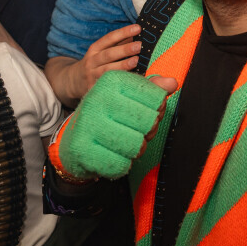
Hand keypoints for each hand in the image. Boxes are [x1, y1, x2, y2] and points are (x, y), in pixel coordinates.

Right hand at [55, 71, 176, 179]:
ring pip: (136, 145)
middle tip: (137, 131)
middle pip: (149, 122)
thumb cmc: (108, 115)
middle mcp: (98, 98)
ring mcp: (87, 123)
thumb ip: (153, 89)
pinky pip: (121, 164)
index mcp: (112, 81)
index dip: (158, 110)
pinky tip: (113, 155)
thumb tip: (172, 83)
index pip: (156, 98)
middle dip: (149, 131)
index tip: (146, 112)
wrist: (74, 139)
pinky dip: (122, 164)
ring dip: (137, 149)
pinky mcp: (81, 149)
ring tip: (127, 143)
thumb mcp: (129, 96)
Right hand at [71, 24, 142, 97]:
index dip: (123, 32)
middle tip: (139, 45)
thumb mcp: (102, 51)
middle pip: (108, 54)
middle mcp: (92, 61)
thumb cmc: (95, 63)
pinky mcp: (94, 88)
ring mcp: (92, 75)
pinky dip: (118, 81)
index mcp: (95, 49)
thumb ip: (118, 43)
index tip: (137, 28)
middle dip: (124, 49)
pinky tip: (130, 79)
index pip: (109, 38)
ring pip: (108, 70)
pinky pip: (107, 84)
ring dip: (122, 65)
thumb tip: (138, 34)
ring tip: (136, 60)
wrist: (74, 81)